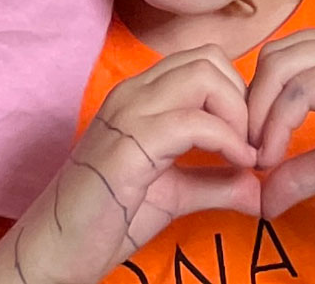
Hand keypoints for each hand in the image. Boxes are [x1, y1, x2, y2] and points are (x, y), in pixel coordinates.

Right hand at [0, 50, 258, 283]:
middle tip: (251, 143)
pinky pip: (195, 123)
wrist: (53, 255)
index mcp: (140, 95)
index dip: (237, 91)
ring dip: (238, 113)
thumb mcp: (174, 194)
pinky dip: (228, 140)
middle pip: (209, 59)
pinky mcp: (129, 145)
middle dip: (243, 97)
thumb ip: (216, 182)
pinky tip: (238, 166)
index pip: (203, 60)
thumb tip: (261, 187)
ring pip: (205, 76)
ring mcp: (128, 114)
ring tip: (244, 155)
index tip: (249, 136)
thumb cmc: (105, 222)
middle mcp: (133, 93)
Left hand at [249, 25, 314, 215]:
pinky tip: (278, 156)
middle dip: (249, 109)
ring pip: (281, 66)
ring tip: (264, 160)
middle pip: (272, 57)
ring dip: (259, 117)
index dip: (255, 104)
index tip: (253, 154)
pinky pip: (303, 88)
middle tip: (252, 158)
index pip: (278, 60)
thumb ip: (305, 170)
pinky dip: (279, 122)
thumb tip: (262, 200)